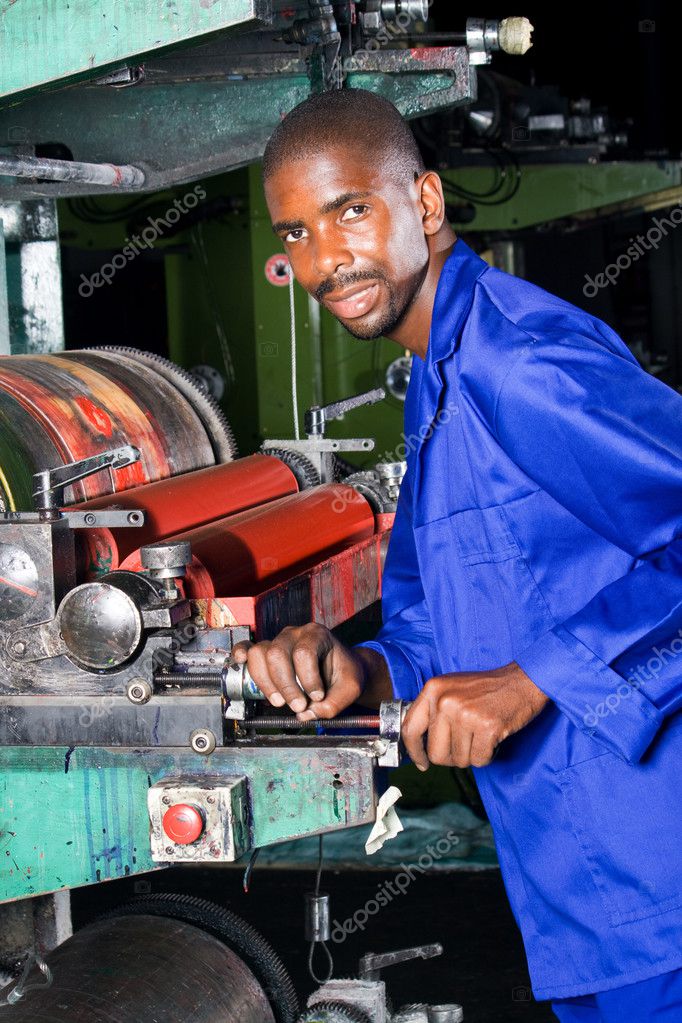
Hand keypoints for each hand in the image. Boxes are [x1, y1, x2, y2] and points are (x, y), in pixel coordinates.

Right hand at [231, 623, 366, 720]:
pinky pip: (248, 648)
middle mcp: (295, 634)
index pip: (304, 653)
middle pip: (277, 654)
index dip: (308, 679)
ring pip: (260, 654)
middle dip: (286, 685)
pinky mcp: (267, 652)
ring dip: (267, 683)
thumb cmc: (345, 673)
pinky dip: (241, 654)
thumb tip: (307, 714)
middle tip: (298, 706)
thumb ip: (335, 703)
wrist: (341, 669)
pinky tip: (241, 663)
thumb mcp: (351, 689)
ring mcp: (278, 641)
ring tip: (279, 702)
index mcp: (317, 635)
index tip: (317, 697)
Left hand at [402, 663, 548, 769]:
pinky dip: (488, 755)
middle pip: (436, 753)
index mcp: (433, 689)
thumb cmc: (487, 688)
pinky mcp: (487, 727)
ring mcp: (465, 714)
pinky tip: (492, 738)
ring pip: (459, 759)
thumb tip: (419, 744)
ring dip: (472, 754)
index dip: (415, 751)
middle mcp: (445, 701)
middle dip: (451, 757)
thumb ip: (433, 710)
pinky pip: (479, 760)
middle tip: (465, 746)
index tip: (421, 762)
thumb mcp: (452, 689)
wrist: (522, 681)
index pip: (410, 728)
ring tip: (481, 735)